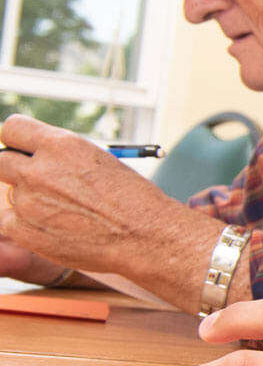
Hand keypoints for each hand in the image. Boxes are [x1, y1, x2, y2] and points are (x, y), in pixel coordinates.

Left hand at [0, 114, 204, 277]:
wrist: (145, 237)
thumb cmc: (130, 199)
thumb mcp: (98, 160)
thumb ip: (60, 154)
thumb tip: (33, 154)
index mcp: (61, 145)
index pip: (12, 129)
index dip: (19, 141)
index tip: (25, 151)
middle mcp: (39, 170)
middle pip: (1, 161)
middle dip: (16, 169)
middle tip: (39, 182)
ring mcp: (28, 201)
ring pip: (12, 194)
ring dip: (29, 200)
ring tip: (65, 211)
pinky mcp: (23, 230)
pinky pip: (9, 222)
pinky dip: (27, 225)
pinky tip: (57, 228)